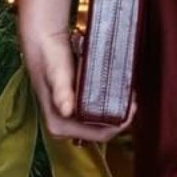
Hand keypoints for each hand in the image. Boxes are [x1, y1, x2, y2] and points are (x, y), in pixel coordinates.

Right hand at [22, 26, 135, 141]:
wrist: (44, 40)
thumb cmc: (49, 56)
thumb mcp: (56, 73)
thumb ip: (61, 92)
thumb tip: (66, 110)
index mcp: (58, 125)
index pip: (98, 135)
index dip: (119, 125)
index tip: (133, 109)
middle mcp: (64, 125)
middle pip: (102, 129)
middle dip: (119, 116)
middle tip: (133, 98)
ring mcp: (69, 117)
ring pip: (101, 119)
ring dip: (116, 109)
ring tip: (129, 94)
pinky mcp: (75, 106)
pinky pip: (97, 110)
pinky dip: (110, 102)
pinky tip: (118, 91)